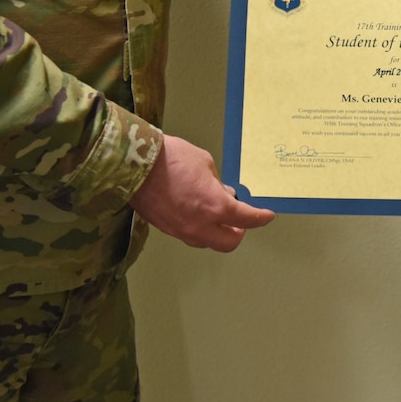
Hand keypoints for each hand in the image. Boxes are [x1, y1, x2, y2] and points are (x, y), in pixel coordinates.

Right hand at [130, 134, 275, 250]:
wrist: (133, 165)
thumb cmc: (172, 158)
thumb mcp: (205, 164)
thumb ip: (217, 184)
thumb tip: (222, 193)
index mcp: (216, 206)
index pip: (247, 219)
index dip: (260, 218)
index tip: (267, 216)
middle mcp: (200, 225)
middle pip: (228, 243)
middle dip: (238, 232)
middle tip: (241, 220)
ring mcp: (181, 230)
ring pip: (207, 241)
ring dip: (217, 231)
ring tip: (217, 213)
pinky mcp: (166, 229)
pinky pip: (189, 235)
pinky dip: (199, 227)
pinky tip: (196, 211)